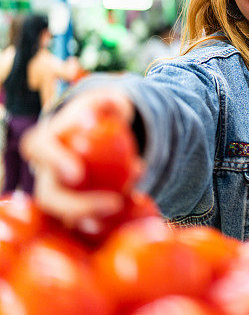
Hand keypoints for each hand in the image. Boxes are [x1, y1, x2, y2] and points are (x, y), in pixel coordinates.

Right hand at [21, 89, 134, 230]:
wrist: (105, 135)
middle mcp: (45, 172)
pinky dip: (108, 224)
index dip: (53, 162)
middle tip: (113, 203)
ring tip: (126, 215)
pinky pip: (85, 224)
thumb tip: (111, 106)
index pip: (37, 149)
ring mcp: (59, 194)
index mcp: (46, 141)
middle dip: (77, 206)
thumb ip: (109, 102)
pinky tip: (132, 217)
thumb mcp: (106, 103)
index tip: (77, 173)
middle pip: (49, 196)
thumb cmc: (100, 116)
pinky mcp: (77, 210)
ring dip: (95, 221)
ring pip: (65, 218)